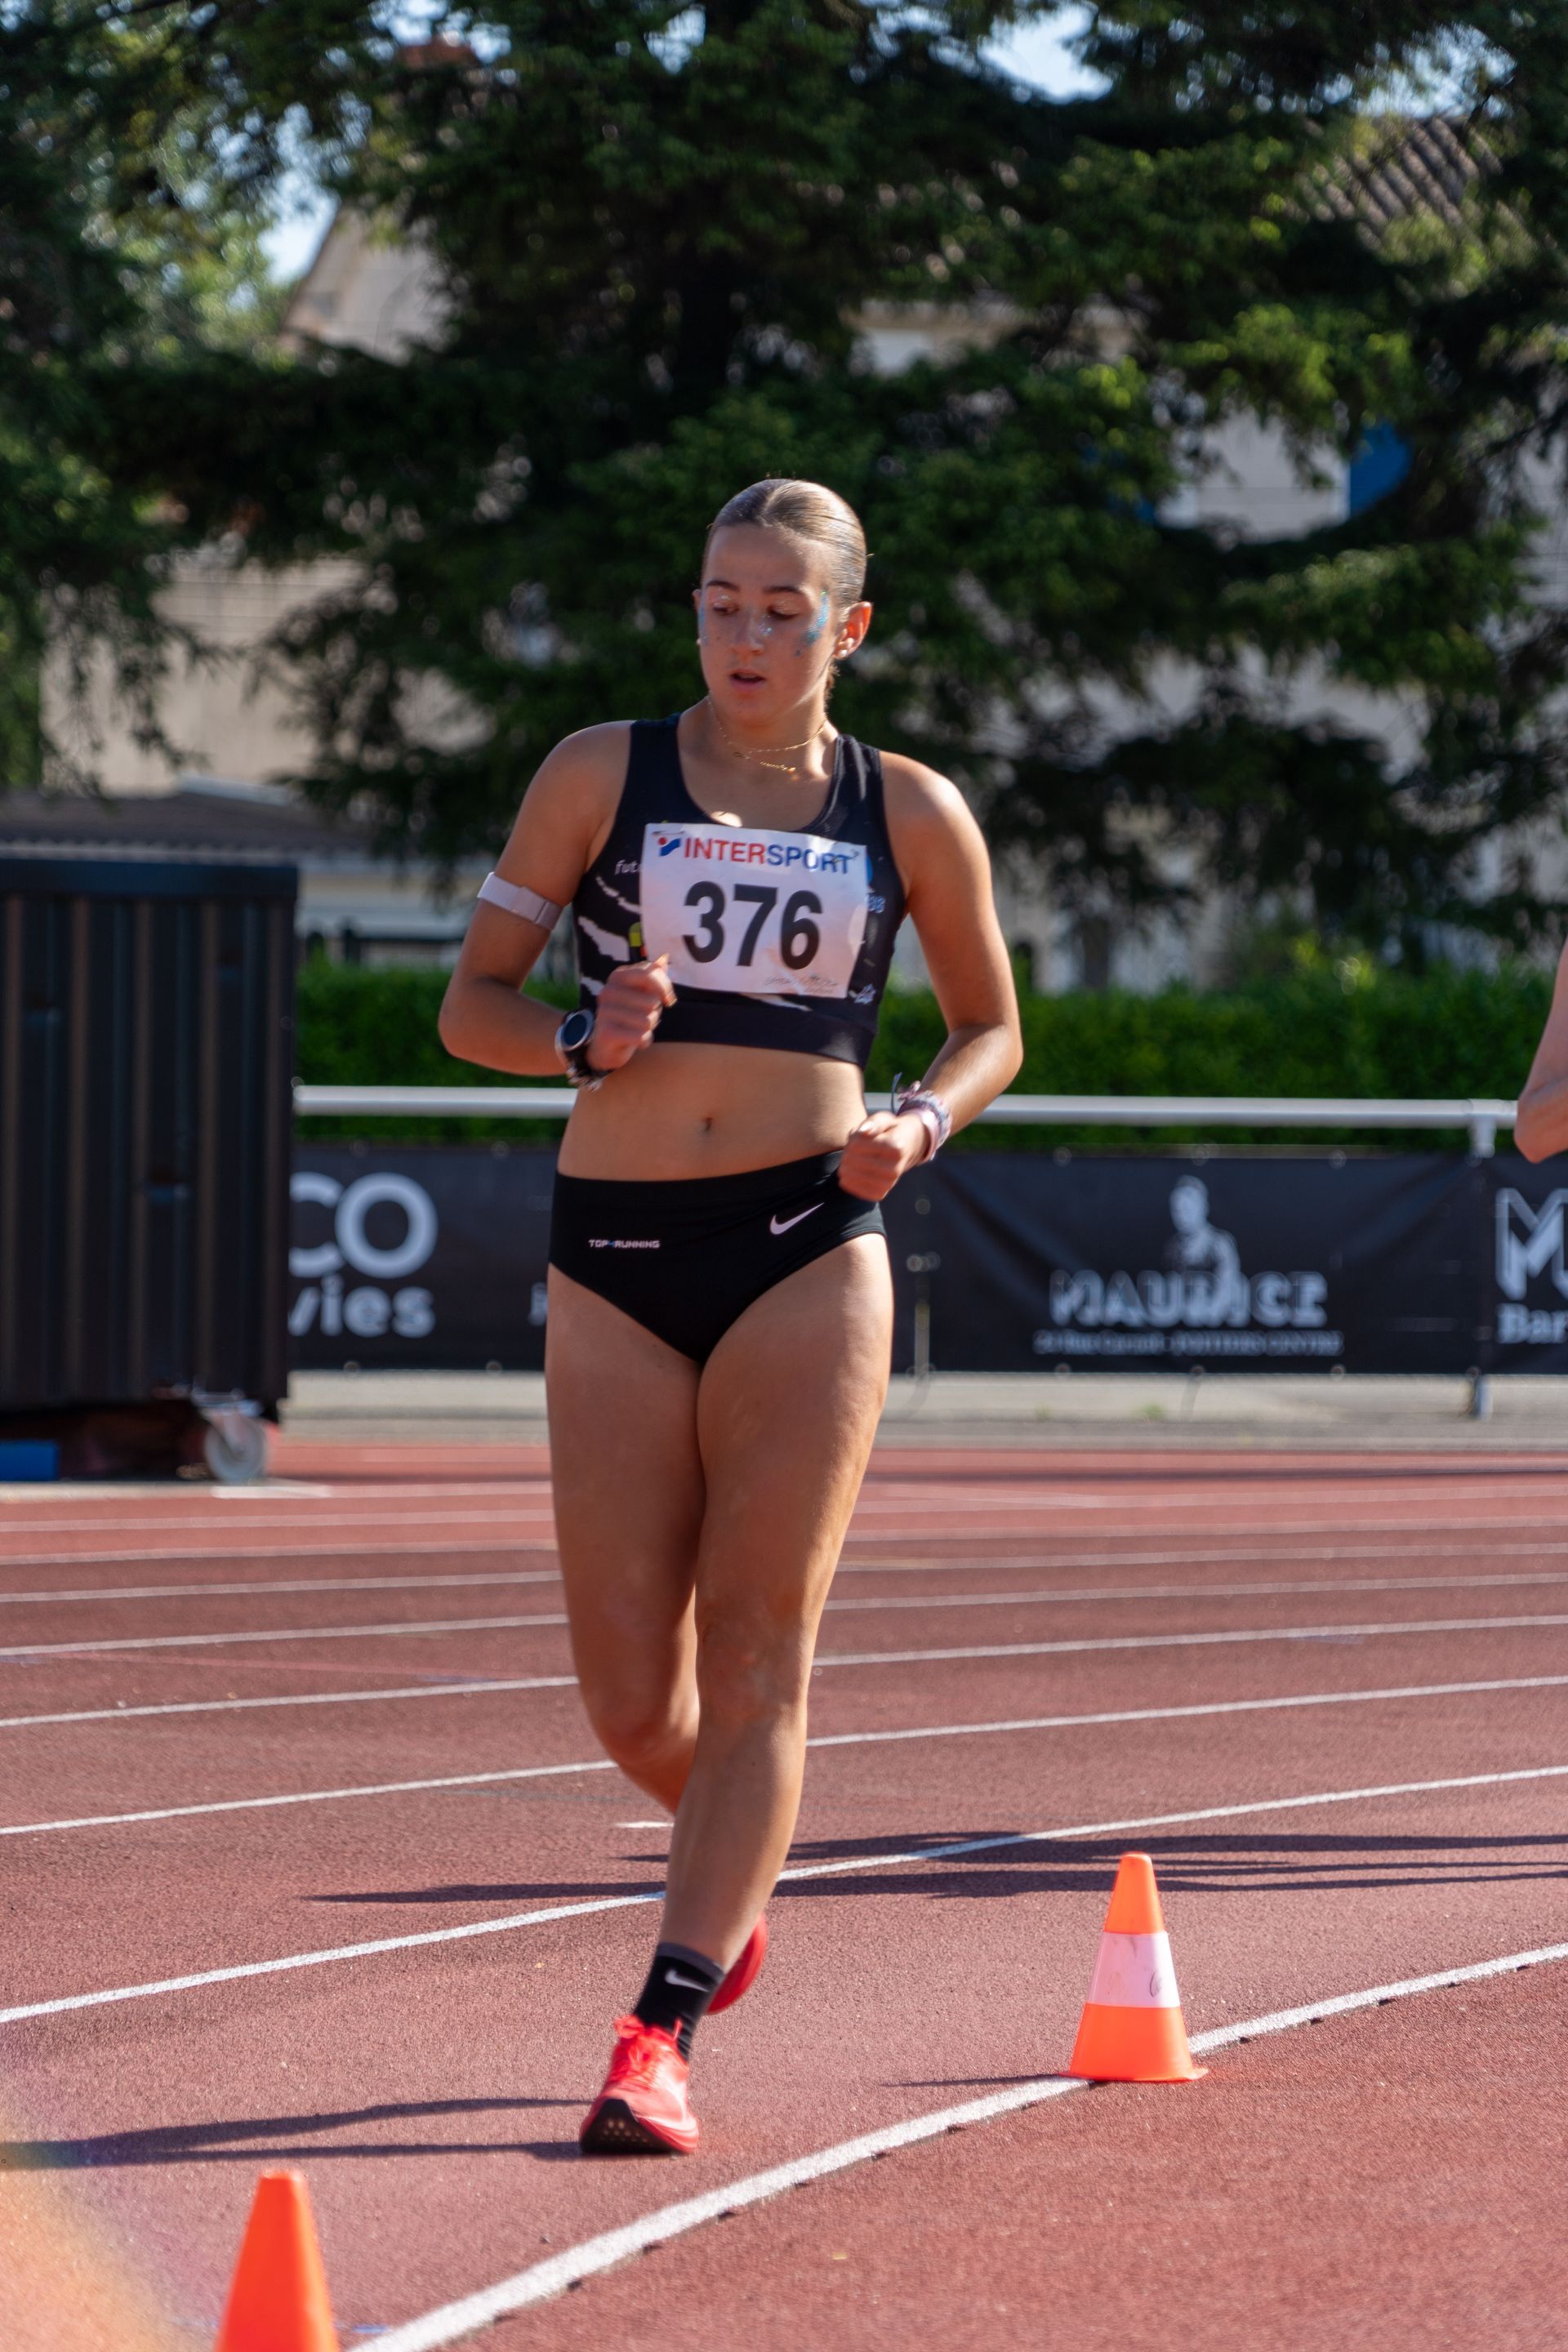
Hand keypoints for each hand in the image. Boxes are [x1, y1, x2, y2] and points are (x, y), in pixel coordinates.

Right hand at [587, 955, 675, 1071]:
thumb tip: (664, 958)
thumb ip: (654, 976)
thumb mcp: (644, 993)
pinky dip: (644, 1041)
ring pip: (648, 1020)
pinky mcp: (607, 1032)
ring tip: (636, 1028)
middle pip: (652, 1000)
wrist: (607, 1045)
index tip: (667, 999)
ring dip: (649, 1028)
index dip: (665, 988)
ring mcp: (605, 1011)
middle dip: (655, 1012)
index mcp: (617, 976)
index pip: (650, 973)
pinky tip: (634, 1040)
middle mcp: (608, 990)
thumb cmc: (630, 1015)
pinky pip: (642, 1036)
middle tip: (642, 1017)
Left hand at [837, 1111, 929, 1200]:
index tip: (857, 1137)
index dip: (851, 1139)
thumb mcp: (885, 1119)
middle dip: (847, 1152)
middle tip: (853, 1149)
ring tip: (852, 1159)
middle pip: (851, 1161)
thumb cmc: (891, 1131)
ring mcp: (888, 1183)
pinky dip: (848, 1181)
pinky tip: (850, 1173)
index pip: (856, 1145)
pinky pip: (856, 1190)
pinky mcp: (881, 1194)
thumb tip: (863, 1132)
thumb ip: (874, 1122)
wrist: (908, 1148)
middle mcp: (894, 1168)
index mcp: (895, 1147)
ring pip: (851, 1177)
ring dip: (845, 1166)